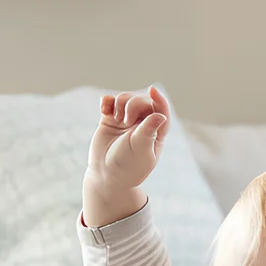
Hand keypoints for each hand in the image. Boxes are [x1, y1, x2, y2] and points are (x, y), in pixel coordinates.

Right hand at [84, 86, 169, 227]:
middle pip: (141, 101)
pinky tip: (104, 110)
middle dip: (133, 105)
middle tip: (126, 120)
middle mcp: (142, 124)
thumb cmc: (127, 166)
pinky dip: (106, 101)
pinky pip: (110, 101)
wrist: (105, 175)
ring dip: (120, 103)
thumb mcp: (140, 151)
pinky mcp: (110, 119)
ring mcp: (126, 120)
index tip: (152, 91)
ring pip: (125, 98)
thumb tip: (160, 115)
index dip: (159, 99)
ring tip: (116, 119)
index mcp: (156, 133)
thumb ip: (148, 132)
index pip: (161, 111)